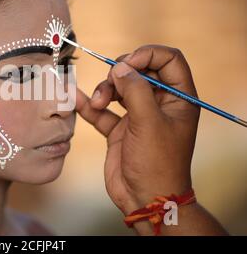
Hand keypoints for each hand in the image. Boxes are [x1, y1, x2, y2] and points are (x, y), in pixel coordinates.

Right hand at [76, 45, 199, 214]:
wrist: (144, 198)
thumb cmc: (156, 162)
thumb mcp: (148, 122)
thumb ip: (135, 90)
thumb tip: (121, 66)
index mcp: (178, 98)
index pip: (168, 60)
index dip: (147, 54)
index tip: (127, 63)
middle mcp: (159, 103)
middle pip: (138, 71)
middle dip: (120, 74)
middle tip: (110, 84)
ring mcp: (138, 115)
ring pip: (119, 88)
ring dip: (104, 91)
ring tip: (98, 103)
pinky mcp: (120, 129)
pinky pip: (103, 111)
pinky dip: (89, 105)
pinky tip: (76, 99)